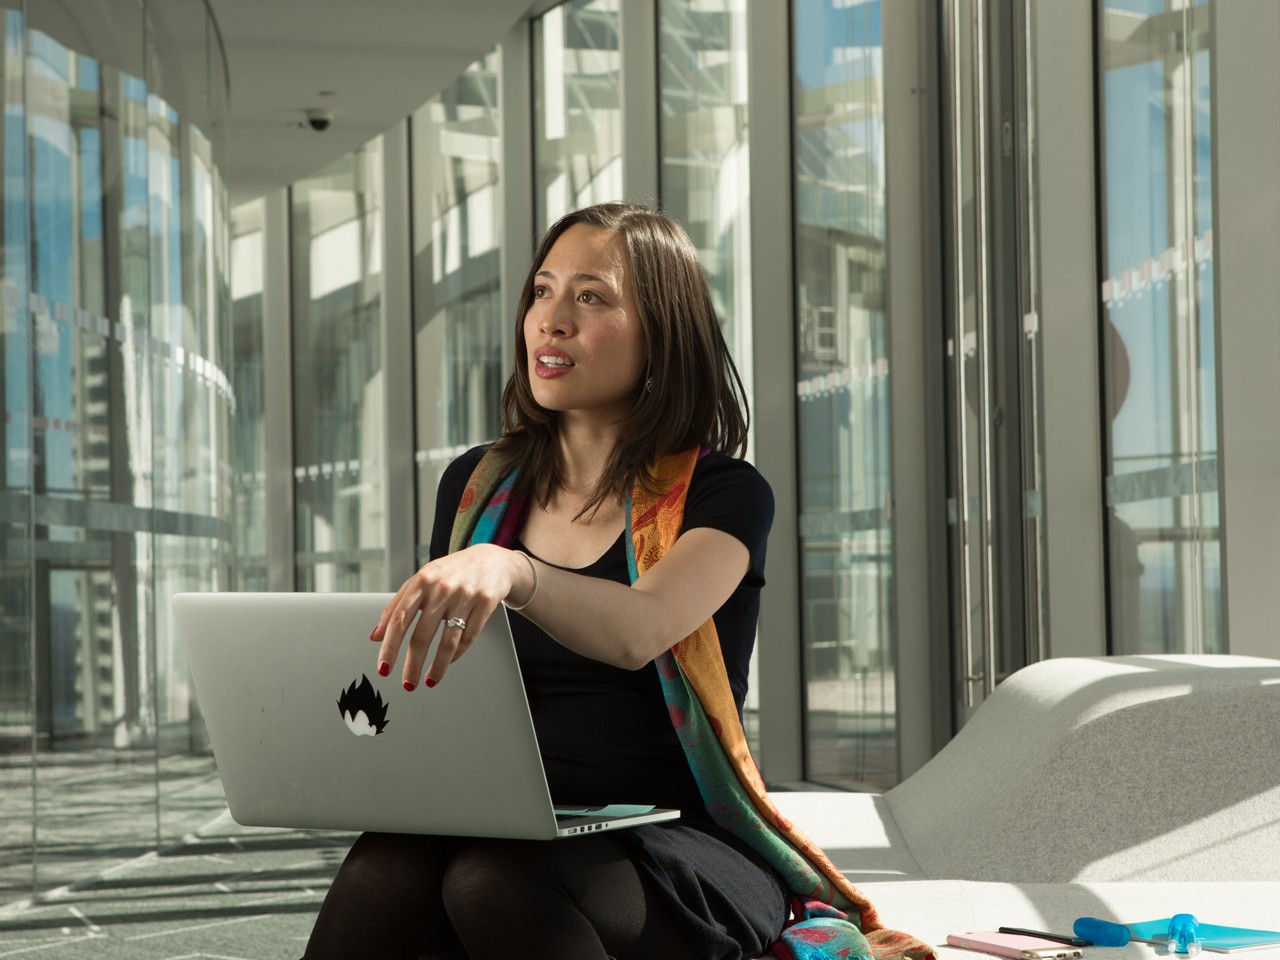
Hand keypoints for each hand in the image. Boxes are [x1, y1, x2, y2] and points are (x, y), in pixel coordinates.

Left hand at [371, 545, 528, 689]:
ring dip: (437, 667)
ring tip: (430, 681)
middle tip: (407, 684)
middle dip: (412, 664)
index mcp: (422, 581)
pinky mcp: (485, 603)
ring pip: (448, 641)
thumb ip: (398, 605)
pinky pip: (468, 637)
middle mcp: (442, 588)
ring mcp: (465, 595)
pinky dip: (457, 654)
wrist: (492, 559)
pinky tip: (449, 662)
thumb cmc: (450, 573)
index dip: (390, 646)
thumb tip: (376, 636)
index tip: (384, 667)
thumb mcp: (422, 581)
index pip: (399, 618)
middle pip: (422, 634)